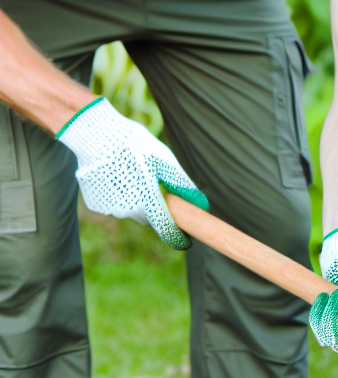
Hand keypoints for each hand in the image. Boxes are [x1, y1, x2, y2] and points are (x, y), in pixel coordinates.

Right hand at [57, 97, 208, 249]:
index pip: (167, 230)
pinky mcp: (96, 204)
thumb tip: (201, 206)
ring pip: (130, 210)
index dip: (178, 237)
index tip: (186, 240)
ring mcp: (109, 209)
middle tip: (154, 184)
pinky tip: (115, 175)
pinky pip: (114, 204)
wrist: (97, 137)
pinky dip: (118, 194)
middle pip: (149, 217)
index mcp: (148, 202)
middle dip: (154, 207)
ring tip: (131, 173)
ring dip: (135, 199)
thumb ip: (183, 187)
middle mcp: (128, 211)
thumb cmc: (137, 147)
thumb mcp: (166, 163)